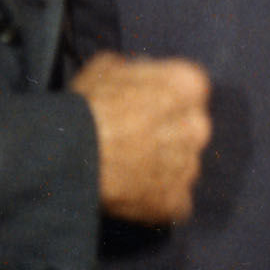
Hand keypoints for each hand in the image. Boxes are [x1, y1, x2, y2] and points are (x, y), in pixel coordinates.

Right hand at [72, 51, 211, 223]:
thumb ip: (135, 70)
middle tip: (136, 139)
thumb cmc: (88, 107)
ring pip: (182, 165)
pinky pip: (173, 199)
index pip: (189, 91)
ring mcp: (189, 167)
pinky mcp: (176, 202)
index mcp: (188, 86)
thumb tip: (135, 74)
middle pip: (189, 129)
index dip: (164, 100)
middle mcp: (198, 126)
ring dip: (163, 166)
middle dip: (168, 134)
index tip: (144, 108)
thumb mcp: (106, 67)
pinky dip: (157, 198)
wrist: (70, 156)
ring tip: (129, 168)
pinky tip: (133, 192)